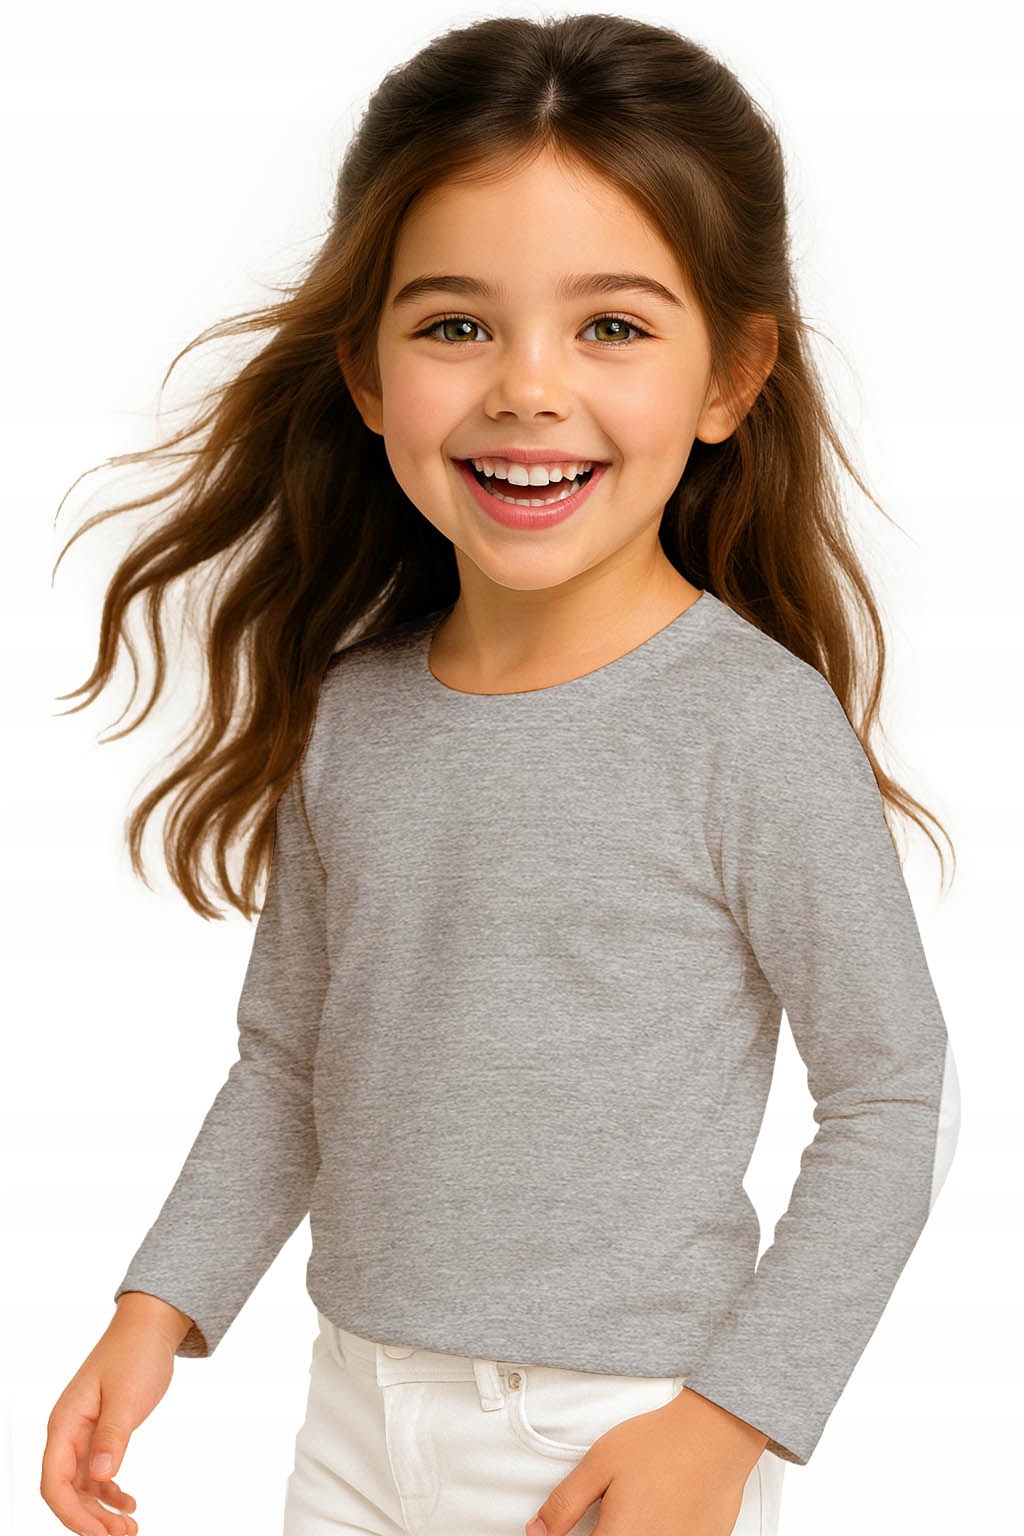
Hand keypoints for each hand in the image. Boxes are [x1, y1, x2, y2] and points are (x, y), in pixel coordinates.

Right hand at [40, 1298, 187, 1535]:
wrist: (150, 1327)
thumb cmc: (136, 1354)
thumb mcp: (127, 1395)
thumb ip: (113, 1435)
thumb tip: (101, 1475)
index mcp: (65, 1423)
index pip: (55, 1482)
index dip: (72, 1515)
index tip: (101, 1535)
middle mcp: (68, 1432)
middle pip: (67, 1491)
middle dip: (90, 1520)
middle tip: (125, 1535)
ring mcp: (83, 1434)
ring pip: (82, 1487)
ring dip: (100, 1511)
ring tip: (129, 1527)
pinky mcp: (101, 1433)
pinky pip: (97, 1473)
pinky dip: (110, 1492)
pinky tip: (129, 1504)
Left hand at [524, 1386, 769, 1535]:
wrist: (715, 1435)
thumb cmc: (661, 1444)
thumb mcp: (599, 1464)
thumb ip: (564, 1504)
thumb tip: (538, 1532)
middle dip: (601, 1535)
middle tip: (605, 1516)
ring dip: (628, 1533)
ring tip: (634, 1511)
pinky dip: (657, 1531)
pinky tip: (659, 1515)